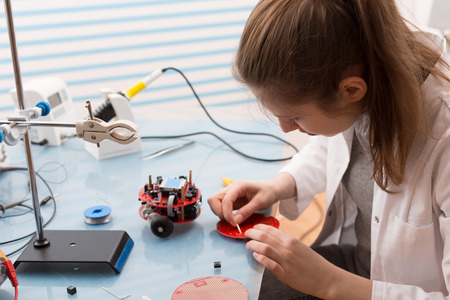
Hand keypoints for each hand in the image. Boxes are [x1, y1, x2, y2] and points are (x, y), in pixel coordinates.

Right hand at [207, 180, 277, 226]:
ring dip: (219, 213)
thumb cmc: (268, 192)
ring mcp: (229, 194)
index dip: (227, 213)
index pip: (225, 200)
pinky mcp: (231, 200)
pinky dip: (222, 213)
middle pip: (213, 199)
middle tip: (230, 221)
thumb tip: (236, 221)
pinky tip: (232, 218)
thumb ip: (247, 210)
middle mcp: (231, 189)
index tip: (234, 223)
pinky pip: (220, 206)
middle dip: (219, 212)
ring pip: (214, 202)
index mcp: (238, 186)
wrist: (272, 189)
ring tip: (232, 220)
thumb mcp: (261, 202)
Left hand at [245, 224, 371, 298]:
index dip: (258, 227)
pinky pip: (271, 264)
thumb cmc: (313, 263)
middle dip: (252, 234)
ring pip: (266, 248)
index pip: (271, 229)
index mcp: (291, 240)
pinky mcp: (286, 274)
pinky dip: (262, 259)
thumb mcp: (300, 246)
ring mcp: (286, 261)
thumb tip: (276, 229)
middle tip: (246, 234)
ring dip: (254, 245)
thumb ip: (286, 238)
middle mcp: (288, 249)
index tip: (252, 227)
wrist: (326, 278)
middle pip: (265, 237)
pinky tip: (256, 256)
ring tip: (248, 245)